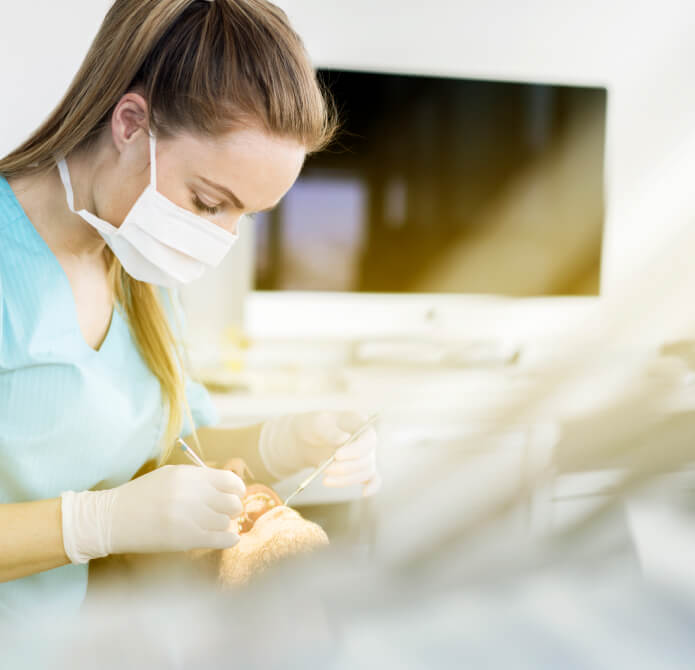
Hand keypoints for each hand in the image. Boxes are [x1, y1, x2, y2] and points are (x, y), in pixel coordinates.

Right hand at [60, 464, 245, 563]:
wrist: (111, 519)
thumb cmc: (141, 496)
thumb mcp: (170, 476)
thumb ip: (198, 479)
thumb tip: (228, 486)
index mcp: (188, 475)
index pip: (229, 480)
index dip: (237, 489)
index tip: (236, 494)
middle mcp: (191, 494)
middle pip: (232, 503)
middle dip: (232, 508)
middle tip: (224, 512)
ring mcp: (189, 517)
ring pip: (225, 522)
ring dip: (223, 524)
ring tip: (213, 525)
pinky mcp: (185, 539)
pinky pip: (220, 539)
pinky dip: (229, 539)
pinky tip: (229, 539)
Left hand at [258, 411, 381, 495]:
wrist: (306, 441)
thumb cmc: (312, 427)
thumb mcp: (316, 424)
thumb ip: (329, 430)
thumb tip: (344, 438)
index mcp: (359, 423)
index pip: (368, 439)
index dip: (355, 450)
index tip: (337, 455)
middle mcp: (366, 440)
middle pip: (366, 458)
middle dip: (345, 468)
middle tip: (325, 470)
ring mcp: (366, 455)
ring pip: (364, 472)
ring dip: (346, 479)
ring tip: (325, 479)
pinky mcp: (361, 468)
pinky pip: (373, 479)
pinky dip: (372, 487)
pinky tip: (364, 493)